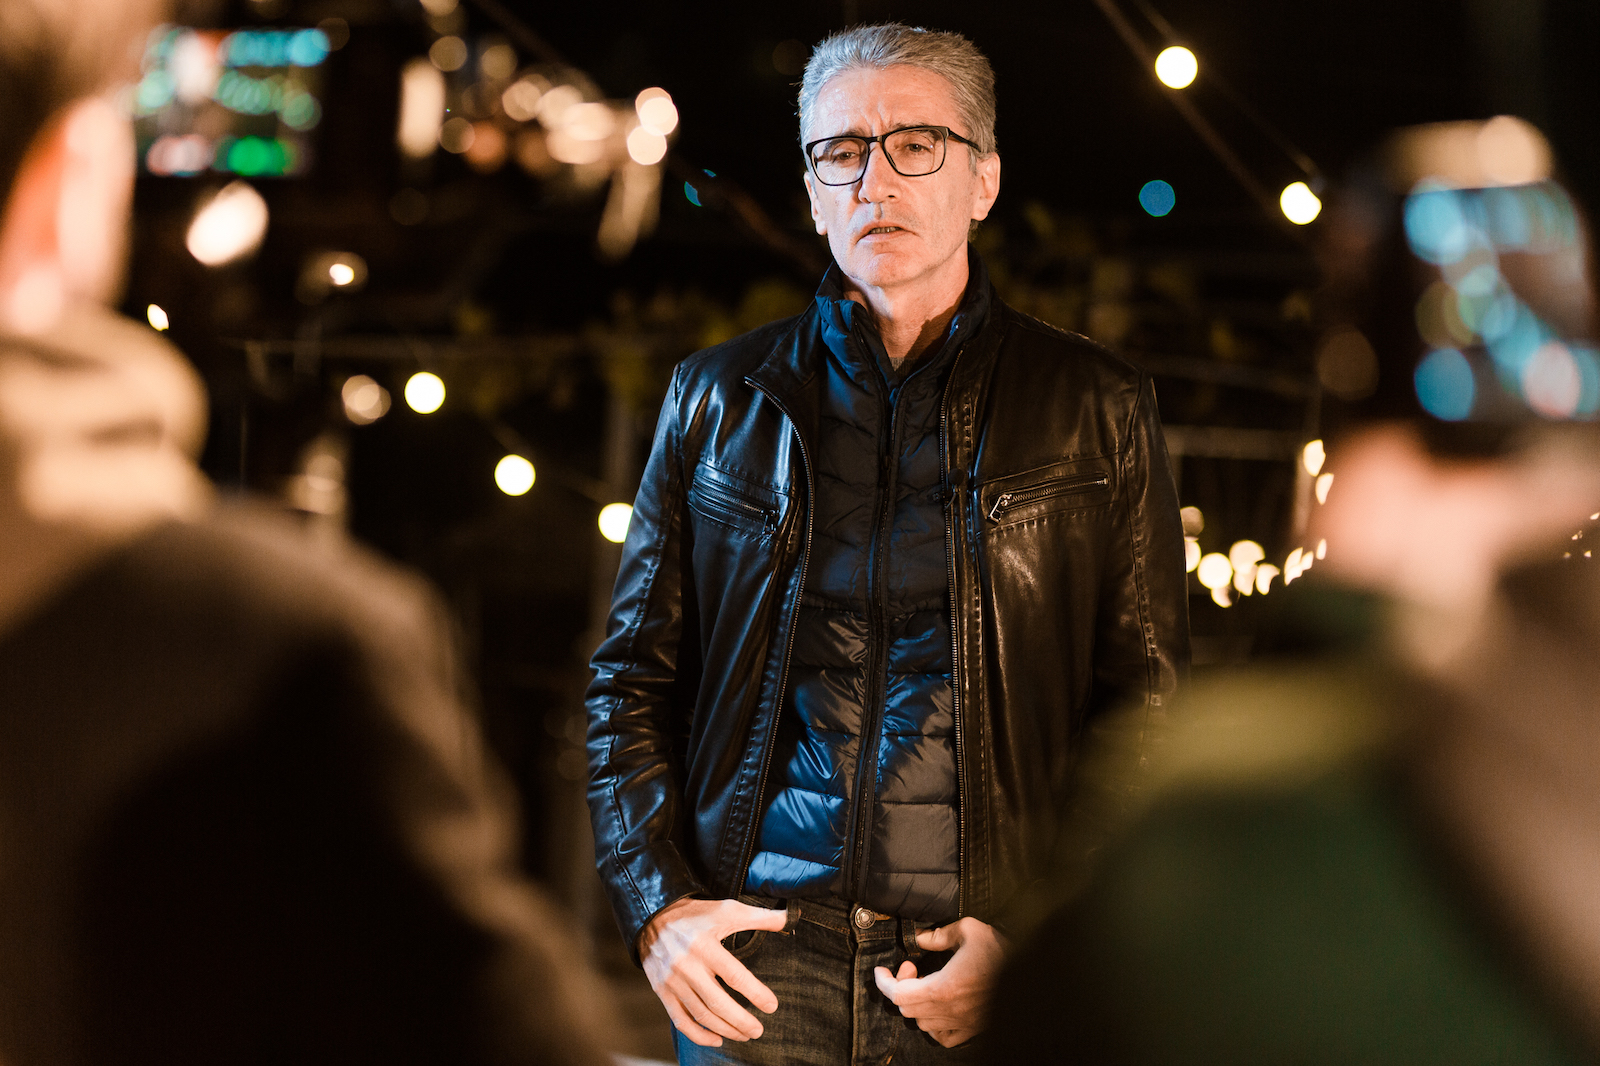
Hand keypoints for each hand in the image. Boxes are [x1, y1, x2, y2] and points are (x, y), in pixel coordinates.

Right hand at [638, 897, 787, 1046]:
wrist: (652, 917)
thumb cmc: (696, 914)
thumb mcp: (728, 909)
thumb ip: (759, 916)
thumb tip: (788, 919)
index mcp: (705, 945)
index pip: (735, 976)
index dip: (756, 994)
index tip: (772, 1006)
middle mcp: (687, 966)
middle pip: (718, 1003)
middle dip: (741, 1021)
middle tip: (758, 1030)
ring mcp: (672, 981)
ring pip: (702, 1015)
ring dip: (726, 1029)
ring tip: (745, 1035)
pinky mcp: (662, 992)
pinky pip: (681, 1021)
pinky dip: (699, 1035)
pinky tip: (717, 1039)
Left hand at [874, 917, 1004, 1047]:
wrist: (1031, 971)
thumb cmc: (1001, 950)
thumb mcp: (969, 930)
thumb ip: (938, 934)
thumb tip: (919, 938)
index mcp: (943, 988)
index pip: (898, 993)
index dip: (884, 982)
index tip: (880, 971)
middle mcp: (950, 1011)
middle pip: (907, 1008)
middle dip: (901, 986)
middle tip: (912, 968)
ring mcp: (962, 1023)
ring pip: (922, 1023)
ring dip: (916, 1004)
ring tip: (926, 985)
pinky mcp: (973, 1029)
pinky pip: (943, 1037)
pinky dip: (933, 1025)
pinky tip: (939, 1008)